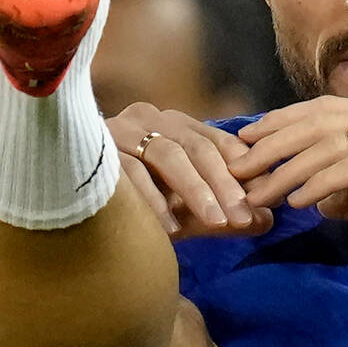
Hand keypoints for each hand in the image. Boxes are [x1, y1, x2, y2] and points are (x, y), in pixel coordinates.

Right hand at [107, 102, 273, 241]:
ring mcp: (123, 129)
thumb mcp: (186, 209)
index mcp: (174, 124)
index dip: (240, 169)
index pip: (215, 140)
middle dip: (224, 184)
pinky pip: (130, 172)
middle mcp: (150, 118)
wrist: (79, 205)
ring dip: (195, 190)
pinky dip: (153, 201)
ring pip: (168, 154)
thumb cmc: (139, 204)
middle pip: (197, 147)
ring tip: (216, 222)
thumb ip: (223, 212)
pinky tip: (169, 228)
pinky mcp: (98, 148)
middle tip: (243, 218)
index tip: (261, 200)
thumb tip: (268, 221)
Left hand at [229, 96, 347, 243]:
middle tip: (234, 165)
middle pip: (317, 120)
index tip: (248, 143)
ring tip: (254, 190)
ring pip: (329, 142)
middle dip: (271, 142)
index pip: (324, 111)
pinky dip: (322, 180)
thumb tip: (326, 203)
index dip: (282, 123)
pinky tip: (299, 199)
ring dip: (285, 167)